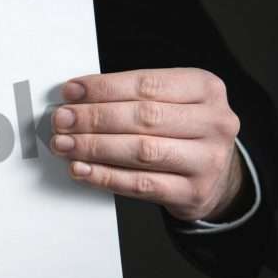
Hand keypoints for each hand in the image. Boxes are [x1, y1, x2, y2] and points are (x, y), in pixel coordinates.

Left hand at [48, 68, 244, 220]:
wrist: (215, 176)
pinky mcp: (194, 193)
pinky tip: (81, 169)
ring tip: (64, 144)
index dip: (104, 88)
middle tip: (62, 119)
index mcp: (206, 89)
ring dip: (94, 147)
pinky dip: (105, 176)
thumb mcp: (171, 102)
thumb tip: (76, 99)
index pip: (147, 84)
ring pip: (141, 151)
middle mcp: (214, 122)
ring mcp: (207, 160)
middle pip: (144, 117)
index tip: (71, 91)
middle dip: (94, 118)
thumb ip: (130, 97)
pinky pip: (140, 184)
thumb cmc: (182, 131)